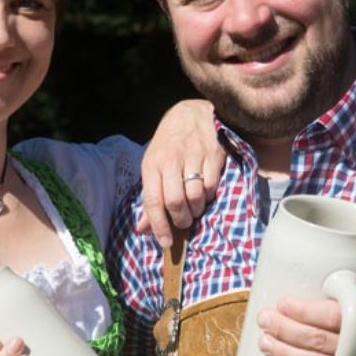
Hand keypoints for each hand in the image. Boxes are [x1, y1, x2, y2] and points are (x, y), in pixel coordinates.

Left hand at [137, 99, 224, 246]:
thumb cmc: (168, 145)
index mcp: (152, 164)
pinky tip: (204, 192)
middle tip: (183, 222)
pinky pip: (211, 186)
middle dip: (180, 220)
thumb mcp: (153, 166)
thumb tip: (143, 229)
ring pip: (195, 196)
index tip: (165, 242)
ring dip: (196, 210)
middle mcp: (171, 160)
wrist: (191, 113)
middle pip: (175, 201)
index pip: (153, 201)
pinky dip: (208, 196)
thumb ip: (150, 197)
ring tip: (194, 208)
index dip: (158, 225)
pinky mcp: (213, 155)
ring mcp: (193, 156)